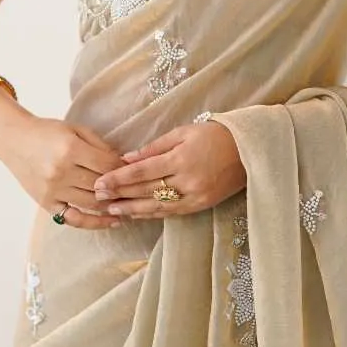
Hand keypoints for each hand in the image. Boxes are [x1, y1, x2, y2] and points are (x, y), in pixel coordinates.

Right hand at [0, 115, 127, 229]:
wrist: (14, 140)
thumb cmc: (47, 132)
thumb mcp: (76, 130)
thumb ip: (101, 146)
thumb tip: (125, 163)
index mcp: (70, 149)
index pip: (108, 165)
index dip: (125, 170)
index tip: (137, 172)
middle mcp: (61, 172)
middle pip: (102, 186)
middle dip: (123, 189)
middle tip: (139, 191)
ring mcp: (53, 190)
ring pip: (92, 204)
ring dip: (113, 206)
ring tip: (131, 205)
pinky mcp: (46, 203)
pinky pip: (73, 219)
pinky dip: (94, 223)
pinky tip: (112, 221)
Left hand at [92, 120, 245, 218]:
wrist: (248, 150)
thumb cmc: (214, 135)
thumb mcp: (183, 132)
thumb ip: (154, 147)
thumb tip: (127, 159)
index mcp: (181, 159)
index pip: (142, 172)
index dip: (118, 179)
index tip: (99, 183)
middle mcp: (187, 181)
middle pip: (146, 190)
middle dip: (120, 195)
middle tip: (97, 198)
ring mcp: (195, 196)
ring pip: (156, 206)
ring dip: (132, 209)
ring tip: (111, 210)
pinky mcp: (201, 205)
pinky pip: (171, 212)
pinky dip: (151, 214)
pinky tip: (136, 214)